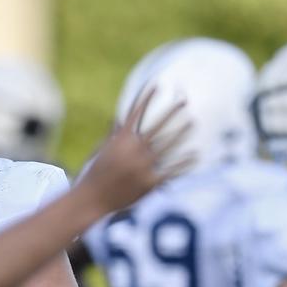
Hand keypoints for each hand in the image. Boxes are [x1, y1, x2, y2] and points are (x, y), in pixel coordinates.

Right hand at [74, 86, 194, 214]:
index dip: (146, 98)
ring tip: (192, 122)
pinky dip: (185, 163)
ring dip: (181, 132)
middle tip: (184, 101)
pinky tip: (195, 155)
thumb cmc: (94, 175)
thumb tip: (116, 119)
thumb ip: (112, 135)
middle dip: (171, 111)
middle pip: (158, 126)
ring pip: (168, 145)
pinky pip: (172, 170)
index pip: (136, 113)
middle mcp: (133, 150)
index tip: (156, 84)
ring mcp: (142, 165)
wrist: (90, 201)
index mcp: (120, 140)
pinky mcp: (149, 182)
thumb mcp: (100, 152)